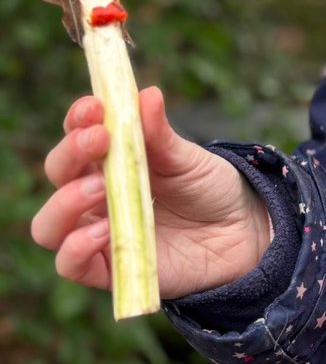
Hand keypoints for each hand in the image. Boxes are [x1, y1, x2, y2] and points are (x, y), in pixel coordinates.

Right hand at [32, 87, 272, 299]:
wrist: (239, 233)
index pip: (76, 135)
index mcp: (110, 159)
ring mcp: (98, 232)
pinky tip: (103, 230)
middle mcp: (95, 195)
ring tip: (101, 188)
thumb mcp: (188, 158)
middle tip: (101, 141)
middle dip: (70, 153)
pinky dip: (76, 247)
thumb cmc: (207, 188)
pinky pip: (69, 264)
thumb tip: (147, 95)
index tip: (95, 107)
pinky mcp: (108, 269)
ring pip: (48, 224)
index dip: (78, 119)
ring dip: (65, 202)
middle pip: (57, 173)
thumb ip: (162, 134)